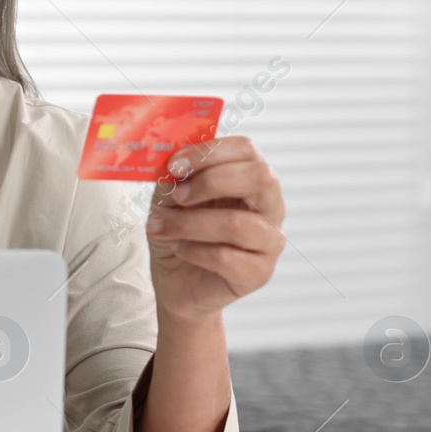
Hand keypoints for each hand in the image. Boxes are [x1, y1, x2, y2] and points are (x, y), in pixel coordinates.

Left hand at [145, 136, 285, 325]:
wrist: (174, 280)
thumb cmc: (178, 232)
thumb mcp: (169, 197)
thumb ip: (175, 176)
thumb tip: (173, 159)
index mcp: (250, 179)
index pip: (247, 150)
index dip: (210, 152)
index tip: (175, 165)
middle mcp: (269, 206)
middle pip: (260, 177)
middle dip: (211, 182)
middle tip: (177, 196)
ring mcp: (269, 241)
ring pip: (238, 223)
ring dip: (189, 224)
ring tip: (161, 227)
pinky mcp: (259, 273)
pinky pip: (227, 257)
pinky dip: (194, 251)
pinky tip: (180, 249)